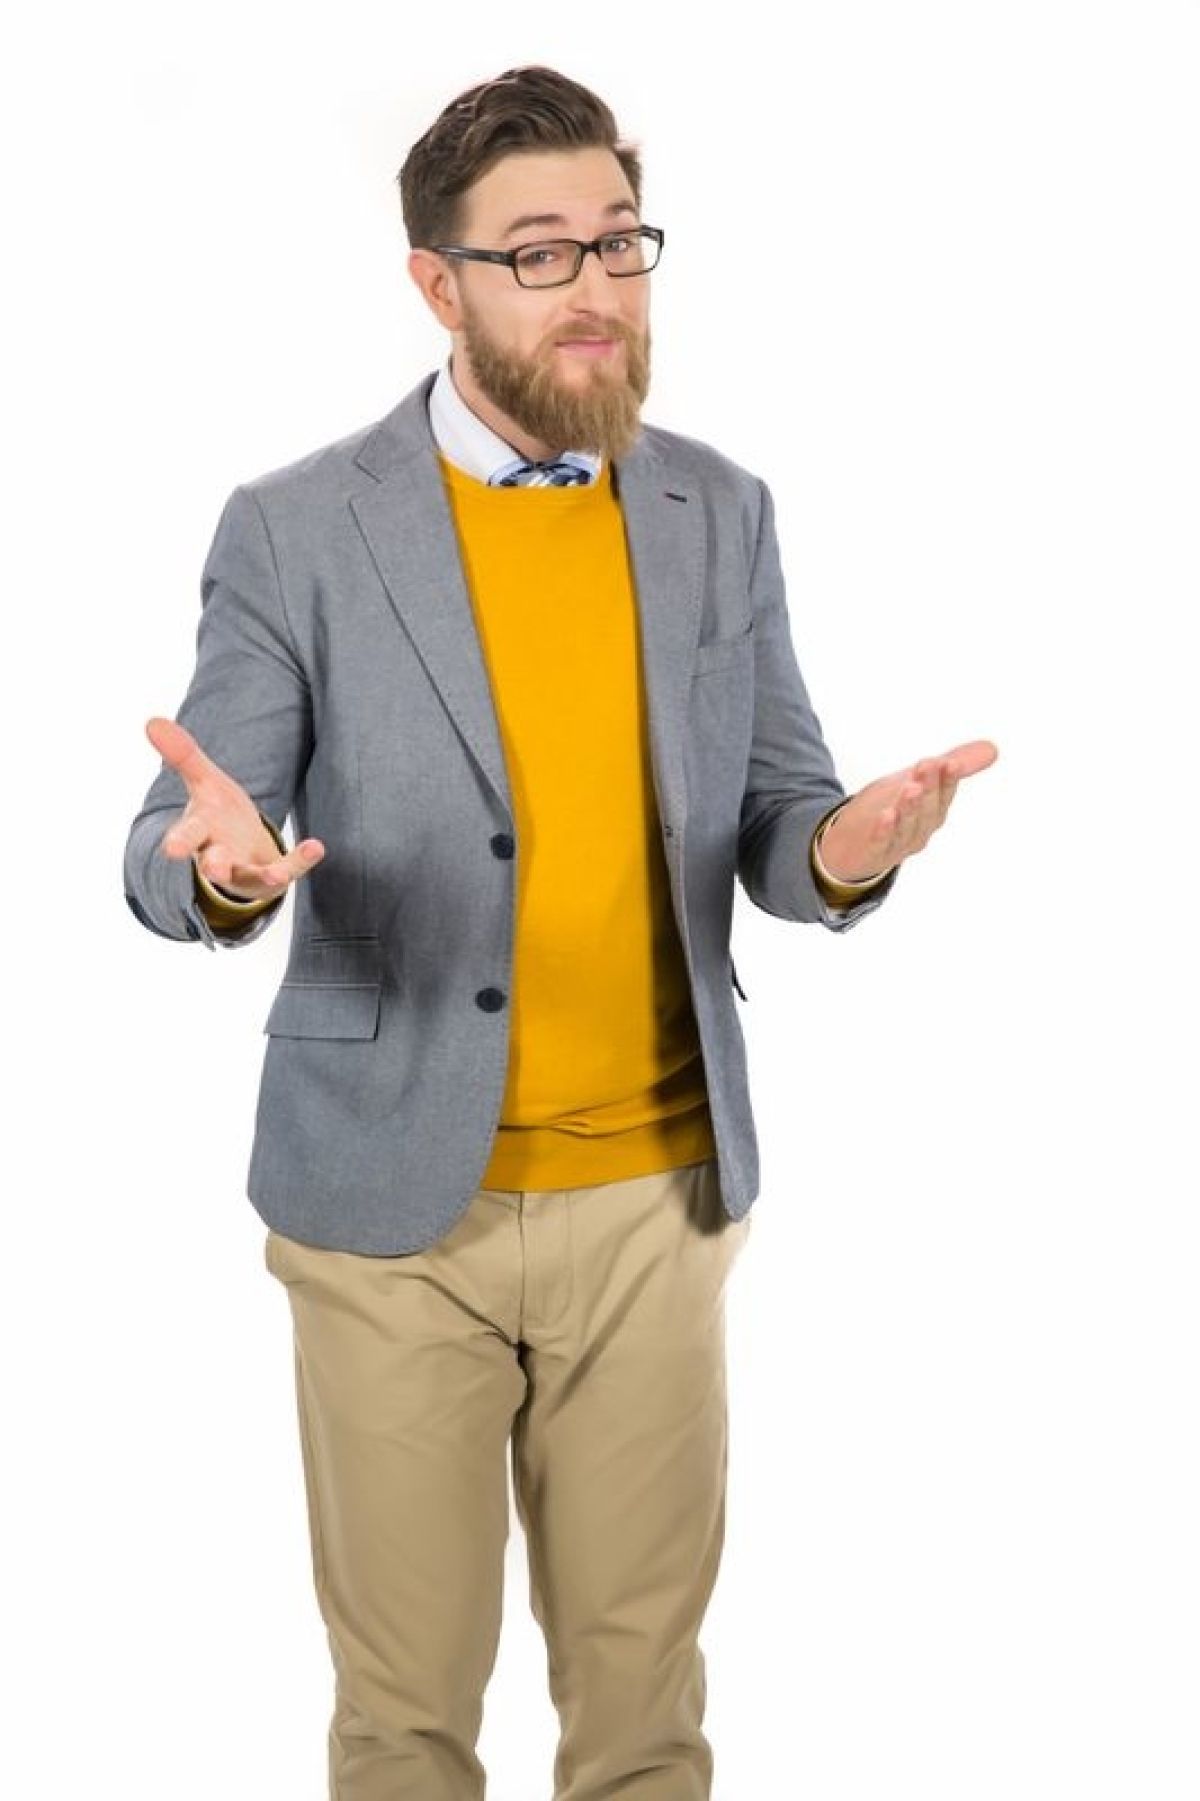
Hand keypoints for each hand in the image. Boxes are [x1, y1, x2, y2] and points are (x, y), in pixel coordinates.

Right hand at [147, 716, 324, 900]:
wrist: (244, 850)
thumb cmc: (218, 815)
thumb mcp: (205, 782)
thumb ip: (183, 756)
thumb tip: (151, 720)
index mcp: (200, 832)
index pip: (187, 835)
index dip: (180, 841)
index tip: (172, 849)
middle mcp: (218, 856)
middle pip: (213, 863)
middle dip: (213, 866)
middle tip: (213, 868)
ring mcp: (244, 870)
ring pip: (249, 877)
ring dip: (263, 877)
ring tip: (277, 878)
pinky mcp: (270, 875)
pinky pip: (287, 870)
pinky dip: (301, 861)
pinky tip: (316, 847)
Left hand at [819, 739, 997, 882]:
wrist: (854, 845)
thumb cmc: (892, 809)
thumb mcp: (918, 781)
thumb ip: (952, 765)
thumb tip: (993, 748)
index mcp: (934, 812)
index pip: (945, 793)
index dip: (948, 779)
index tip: (950, 761)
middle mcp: (921, 830)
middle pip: (928, 808)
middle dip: (929, 786)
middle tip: (927, 764)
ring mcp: (898, 844)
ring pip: (908, 826)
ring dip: (910, 807)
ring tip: (911, 788)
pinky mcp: (874, 853)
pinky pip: (882, 843)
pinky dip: (885, 831)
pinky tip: (885, 815)